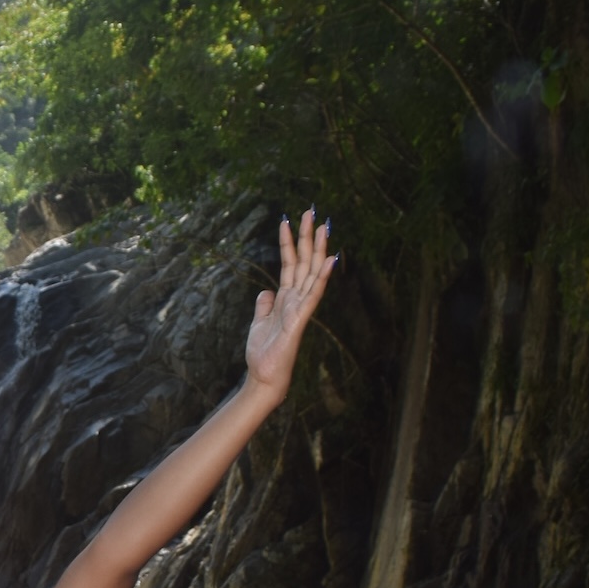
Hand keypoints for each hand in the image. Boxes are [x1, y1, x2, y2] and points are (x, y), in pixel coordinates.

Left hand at [245, 210, 335, 400]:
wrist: (264, 377)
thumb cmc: (263, 353)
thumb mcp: (259, 322)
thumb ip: (265, 305)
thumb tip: (265, 291)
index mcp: (286, 298)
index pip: (290, 264)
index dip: (289, 242)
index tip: (288, 220)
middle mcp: (297, 299)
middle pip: (304, 262)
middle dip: (307, 236)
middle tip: (310, 210)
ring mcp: (301, 308)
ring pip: (311, 272)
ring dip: (317, 249)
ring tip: (323, 225)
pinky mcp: (300, 319)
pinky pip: (313, 294)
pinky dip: (321, 277)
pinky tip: (329, 260)